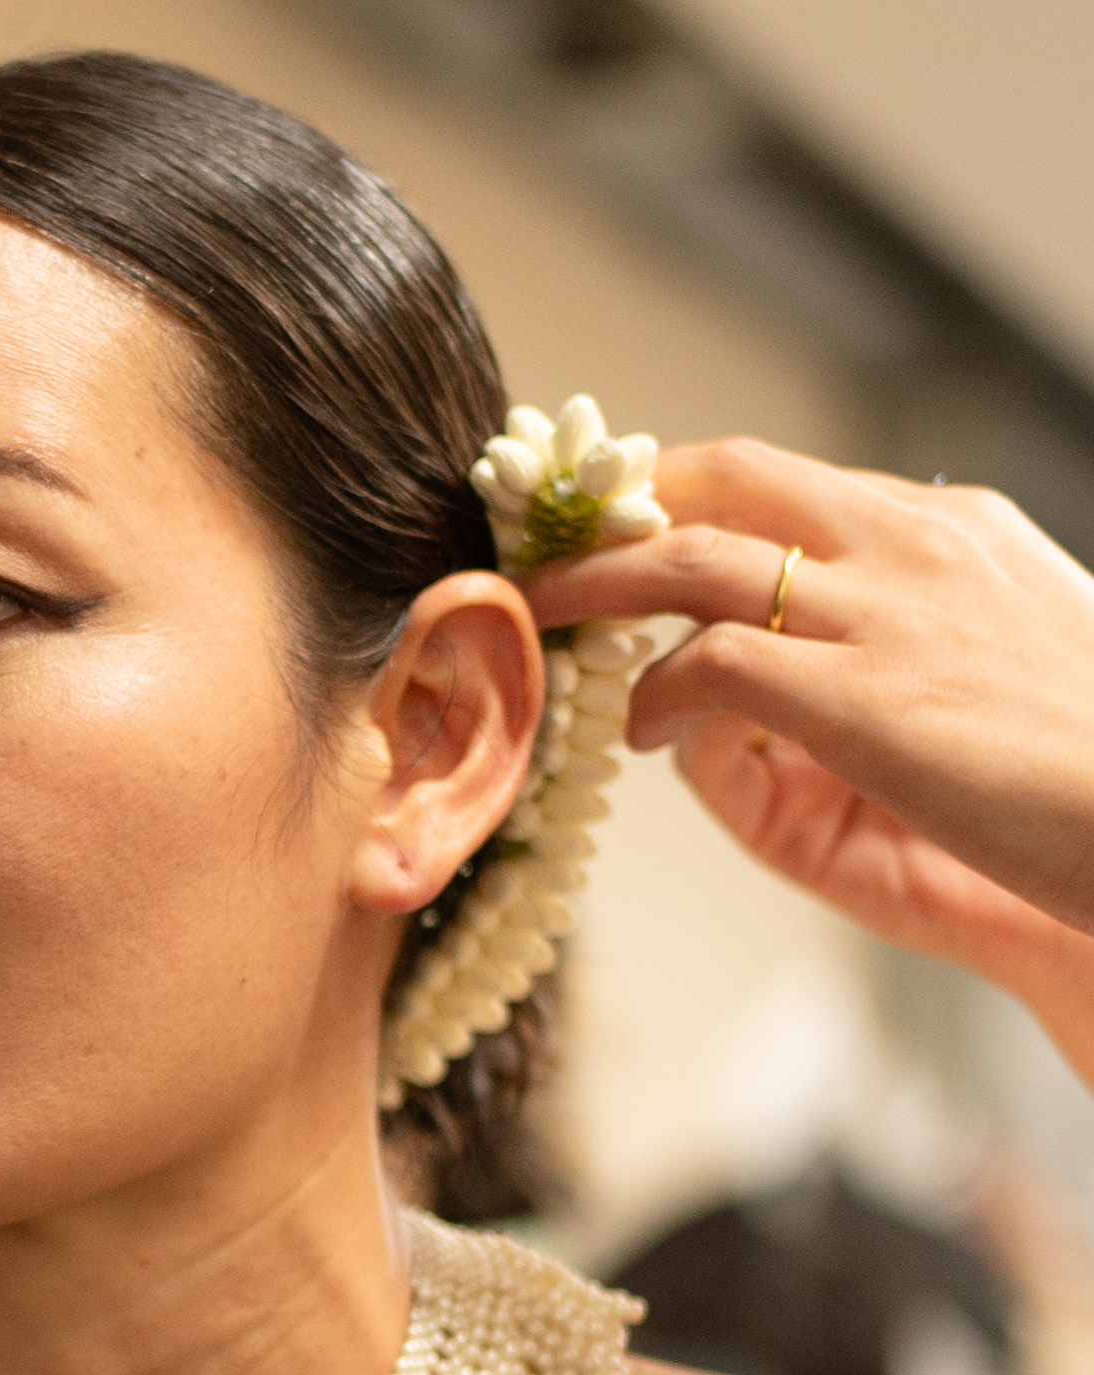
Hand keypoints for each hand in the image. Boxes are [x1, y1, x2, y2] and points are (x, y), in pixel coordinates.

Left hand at [521, 441, 1093, 1085]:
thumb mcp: (1001, 672)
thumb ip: (903, 654)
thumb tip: (817, 674)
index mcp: (950, 530)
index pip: (782, 480)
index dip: (681, 493)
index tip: (612, 522)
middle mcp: (910, 545)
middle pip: (720, 479)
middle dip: (613, 505)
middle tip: (540, 540)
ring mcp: (883, 615)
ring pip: (689, 557)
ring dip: (594, 581)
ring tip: (536, 612)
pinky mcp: (859, 698)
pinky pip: (709, 667)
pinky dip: (654, 693)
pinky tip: (637, 731)